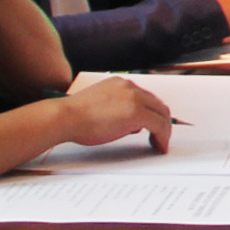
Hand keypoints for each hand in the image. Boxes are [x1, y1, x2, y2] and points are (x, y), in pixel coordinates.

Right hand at [47, 75, 173, 152]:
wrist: (65, 117)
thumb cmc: (75, 117)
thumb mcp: (101, 105)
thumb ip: (119, 109)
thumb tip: (134, 125)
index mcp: (120, 83)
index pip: (146, 97)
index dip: (153, 113)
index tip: (153, 126)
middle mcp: (130, 87)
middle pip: (158, 104)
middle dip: (162, 122)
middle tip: (161, 137)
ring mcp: (134, 98)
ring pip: (162, 114)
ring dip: (164, 130)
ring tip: (160, 144)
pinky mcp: (136, 113)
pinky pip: (159, 125)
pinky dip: (163, 136)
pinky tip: (159, 146)